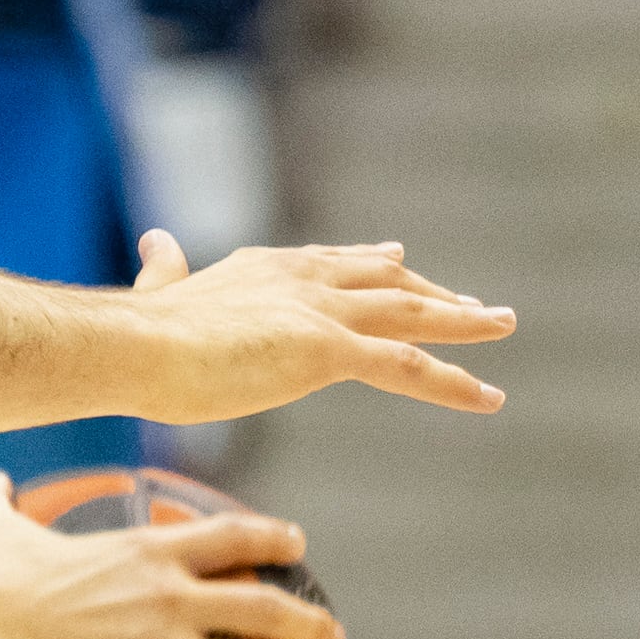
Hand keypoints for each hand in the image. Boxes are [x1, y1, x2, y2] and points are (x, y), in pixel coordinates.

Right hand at [122, 229, 513, 421]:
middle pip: (384, 278)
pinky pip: (408, 367)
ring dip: (463, 320)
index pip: (330, 259)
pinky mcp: (328, 349)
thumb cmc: (138, 333)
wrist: (136, 347)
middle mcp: (300, 279)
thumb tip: (154, 240)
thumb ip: (166, 269)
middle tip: (474, 302)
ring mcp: (320, 312)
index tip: (398, 255)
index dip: (368, 260)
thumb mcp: (160, 290)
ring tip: (502, 323)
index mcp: (262, 267)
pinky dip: (455, 382)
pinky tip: (489, 398)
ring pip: (410, 312)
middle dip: (432, 287)